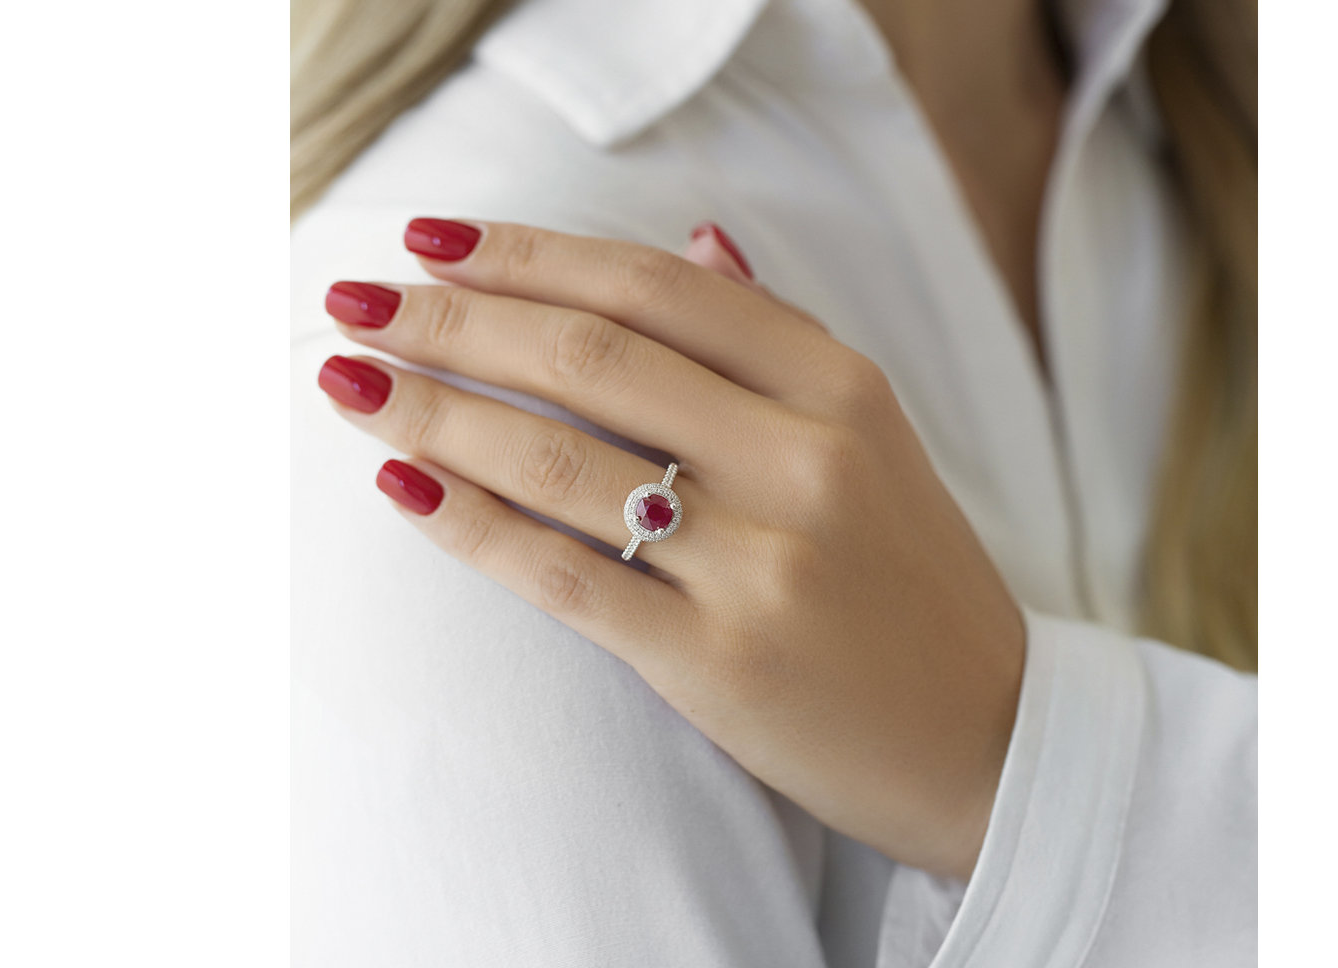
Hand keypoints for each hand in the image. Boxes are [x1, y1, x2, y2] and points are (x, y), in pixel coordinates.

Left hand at [317, 219, 1024, 877]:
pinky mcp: (718, 660)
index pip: (656, 286)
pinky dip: (469, 524)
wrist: (987, 739)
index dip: (528, 253)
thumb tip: (694, 235)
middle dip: (452, 318)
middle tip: (356, 298)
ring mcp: (762, 561)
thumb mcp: (874, 436)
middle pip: (590, 355)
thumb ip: (778, 338)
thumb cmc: (910, 579)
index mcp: (841, 387)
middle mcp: (804, 459)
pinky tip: (400, 485)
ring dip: (434, 411)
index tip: (432, 237)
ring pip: (561, 457)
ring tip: (350, 381)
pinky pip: (564, 574)